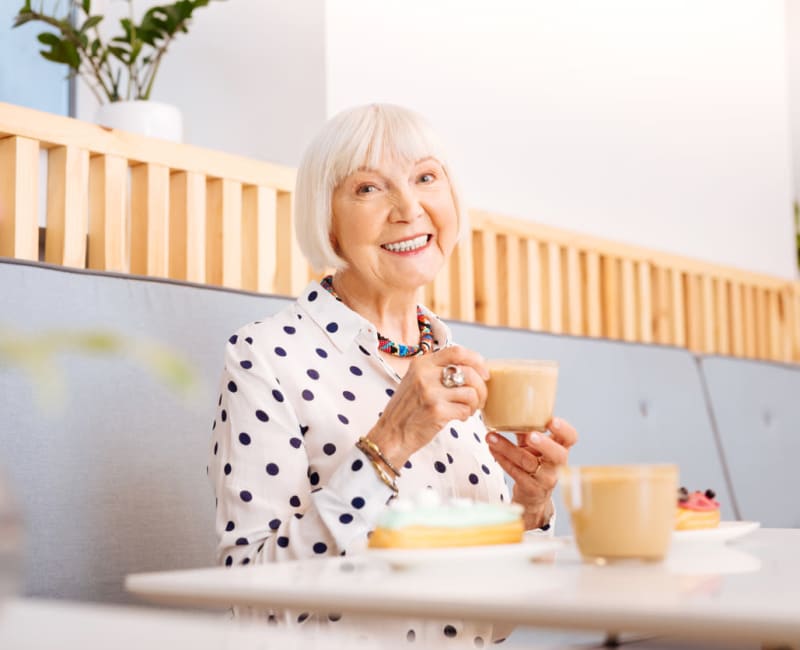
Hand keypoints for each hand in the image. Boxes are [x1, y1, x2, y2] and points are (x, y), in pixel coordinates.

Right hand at [368, 345, 488, 466]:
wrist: (391, 435)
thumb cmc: (408, 410)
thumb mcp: (416, 381)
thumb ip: (437, 370)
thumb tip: (473, 368)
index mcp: (422, 363)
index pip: (457, 351)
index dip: (477, 361)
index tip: (484, 373)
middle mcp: (425, 374)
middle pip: (469, 372)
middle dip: (481, 387)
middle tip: (479, 398)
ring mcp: (430, 392)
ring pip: (471, 392)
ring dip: (476, 403)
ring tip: (468, 410)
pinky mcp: (436, 411)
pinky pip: (465, 409)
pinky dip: (467, 415)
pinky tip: (459, 418)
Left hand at [486, 417, 577, 529]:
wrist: (531, 495)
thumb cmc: (533, 461)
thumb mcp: (532, 444)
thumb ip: (526, 427)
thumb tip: (508, 405)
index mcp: (560, 448)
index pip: (571, 438)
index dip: (564, 430)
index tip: (552, 420)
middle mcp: (557, 464)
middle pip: (558, 454)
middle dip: (544, 444)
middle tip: (530, 435)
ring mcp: (546, 479)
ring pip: (528, 462)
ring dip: (507, 448)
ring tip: (491, 437)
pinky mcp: (532, 489)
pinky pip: (516, 473)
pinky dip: (502, 459)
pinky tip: (492, 449)